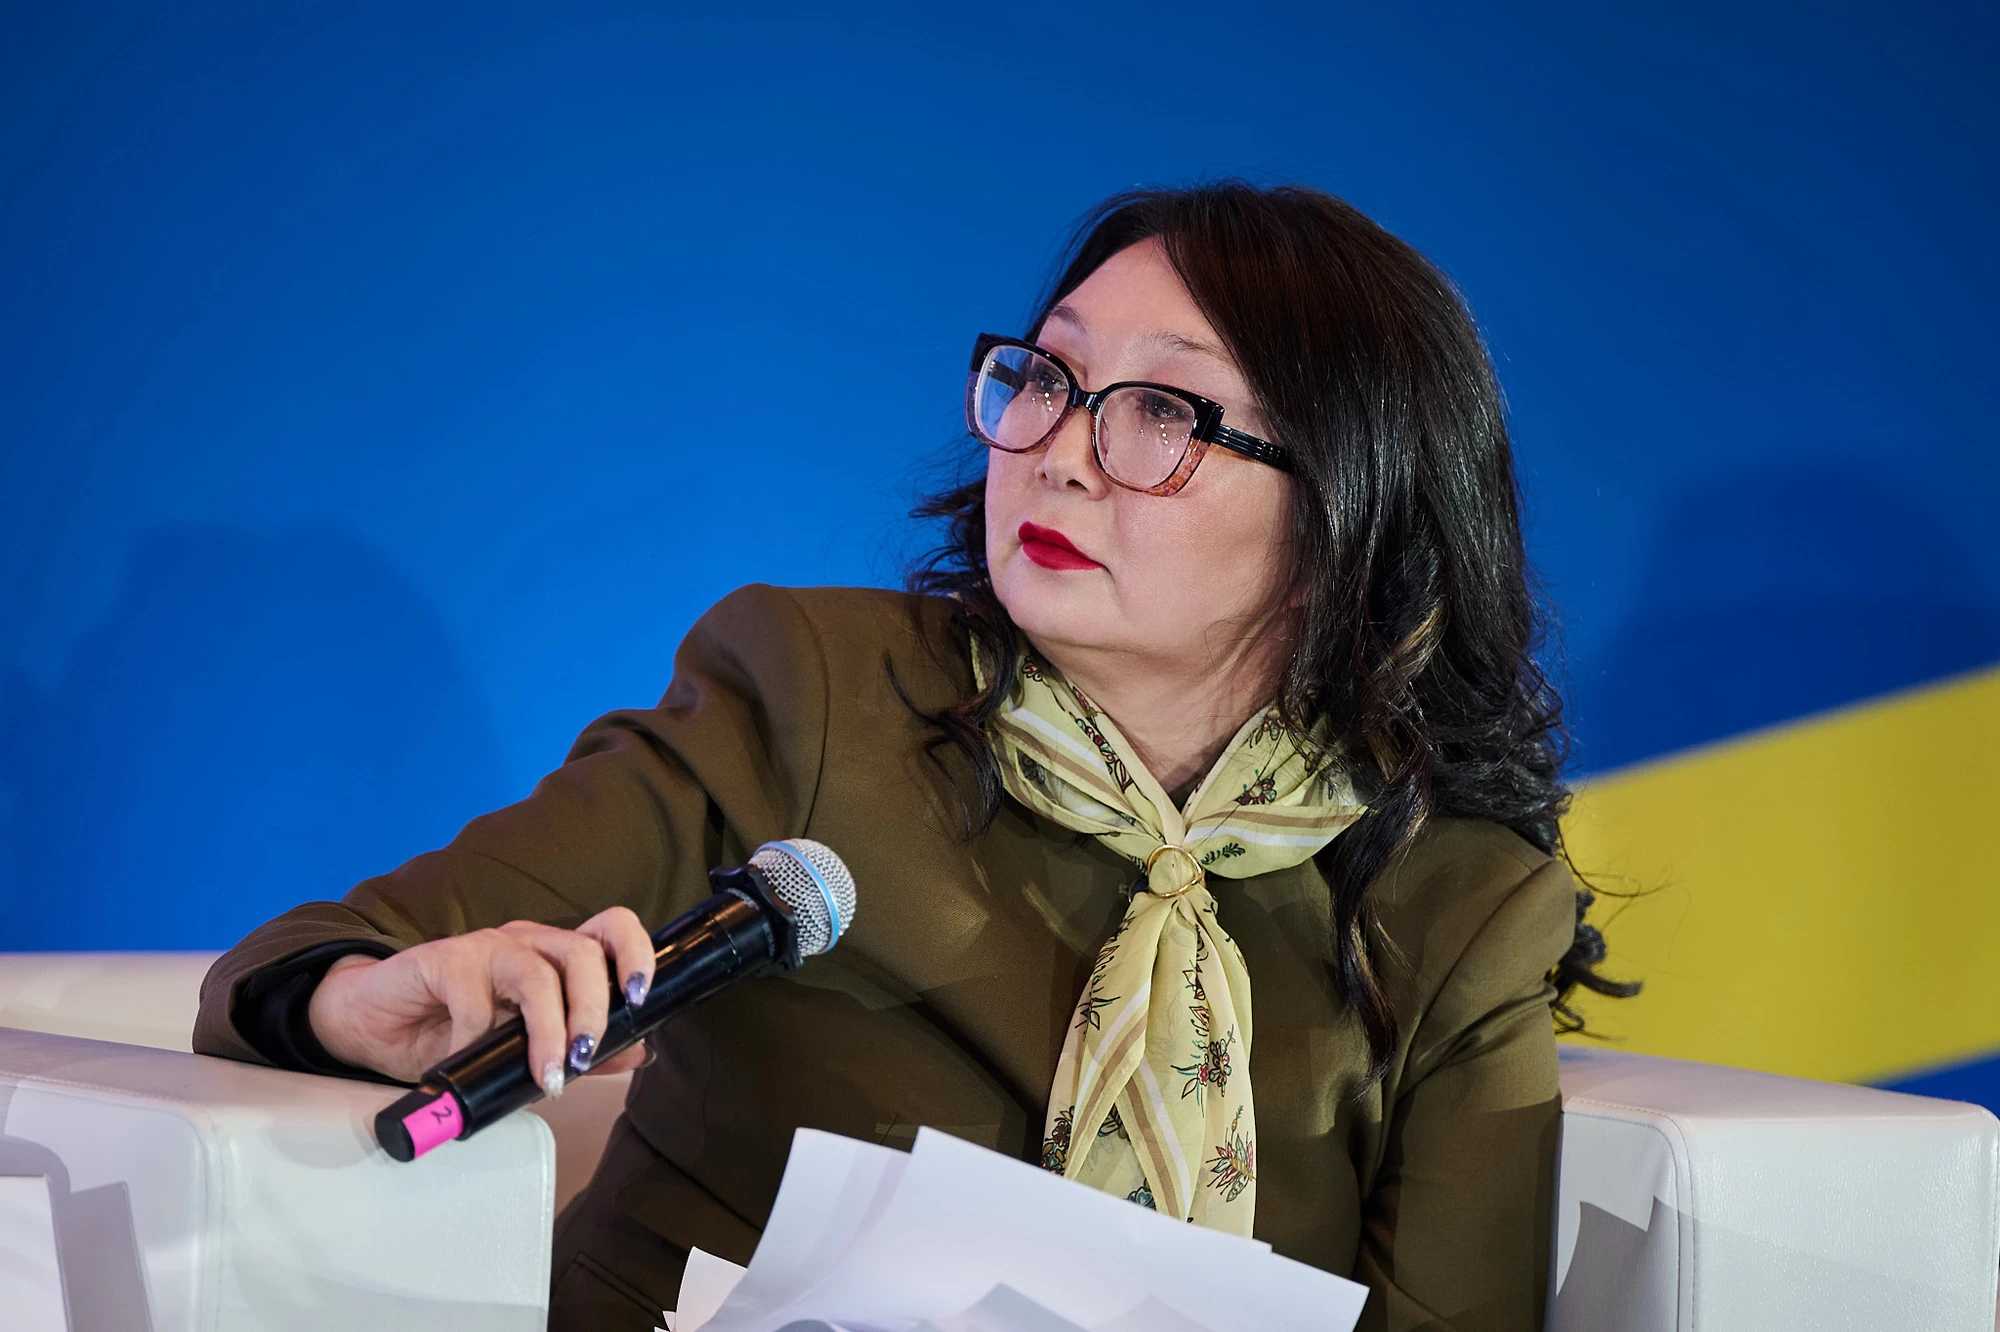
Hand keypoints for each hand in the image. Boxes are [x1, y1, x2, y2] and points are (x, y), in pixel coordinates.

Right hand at [307, 906, 657, 1093]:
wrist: (373, 1027)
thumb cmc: (450, 1032)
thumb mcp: (520, 1048)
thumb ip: (578, 1047)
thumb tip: (641, 1052)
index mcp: (554, 955)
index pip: (611, 930)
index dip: (636, 955)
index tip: (642, 999)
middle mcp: (527, 943)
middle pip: (582, 952)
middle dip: (594, 1009)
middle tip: (584, 1057)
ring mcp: (486, 947)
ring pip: (537, 974)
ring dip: (549, 1030)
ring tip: (547, 1077)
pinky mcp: (444, 959)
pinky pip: (474, 999)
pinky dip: (475, 1040)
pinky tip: (465, 1063)